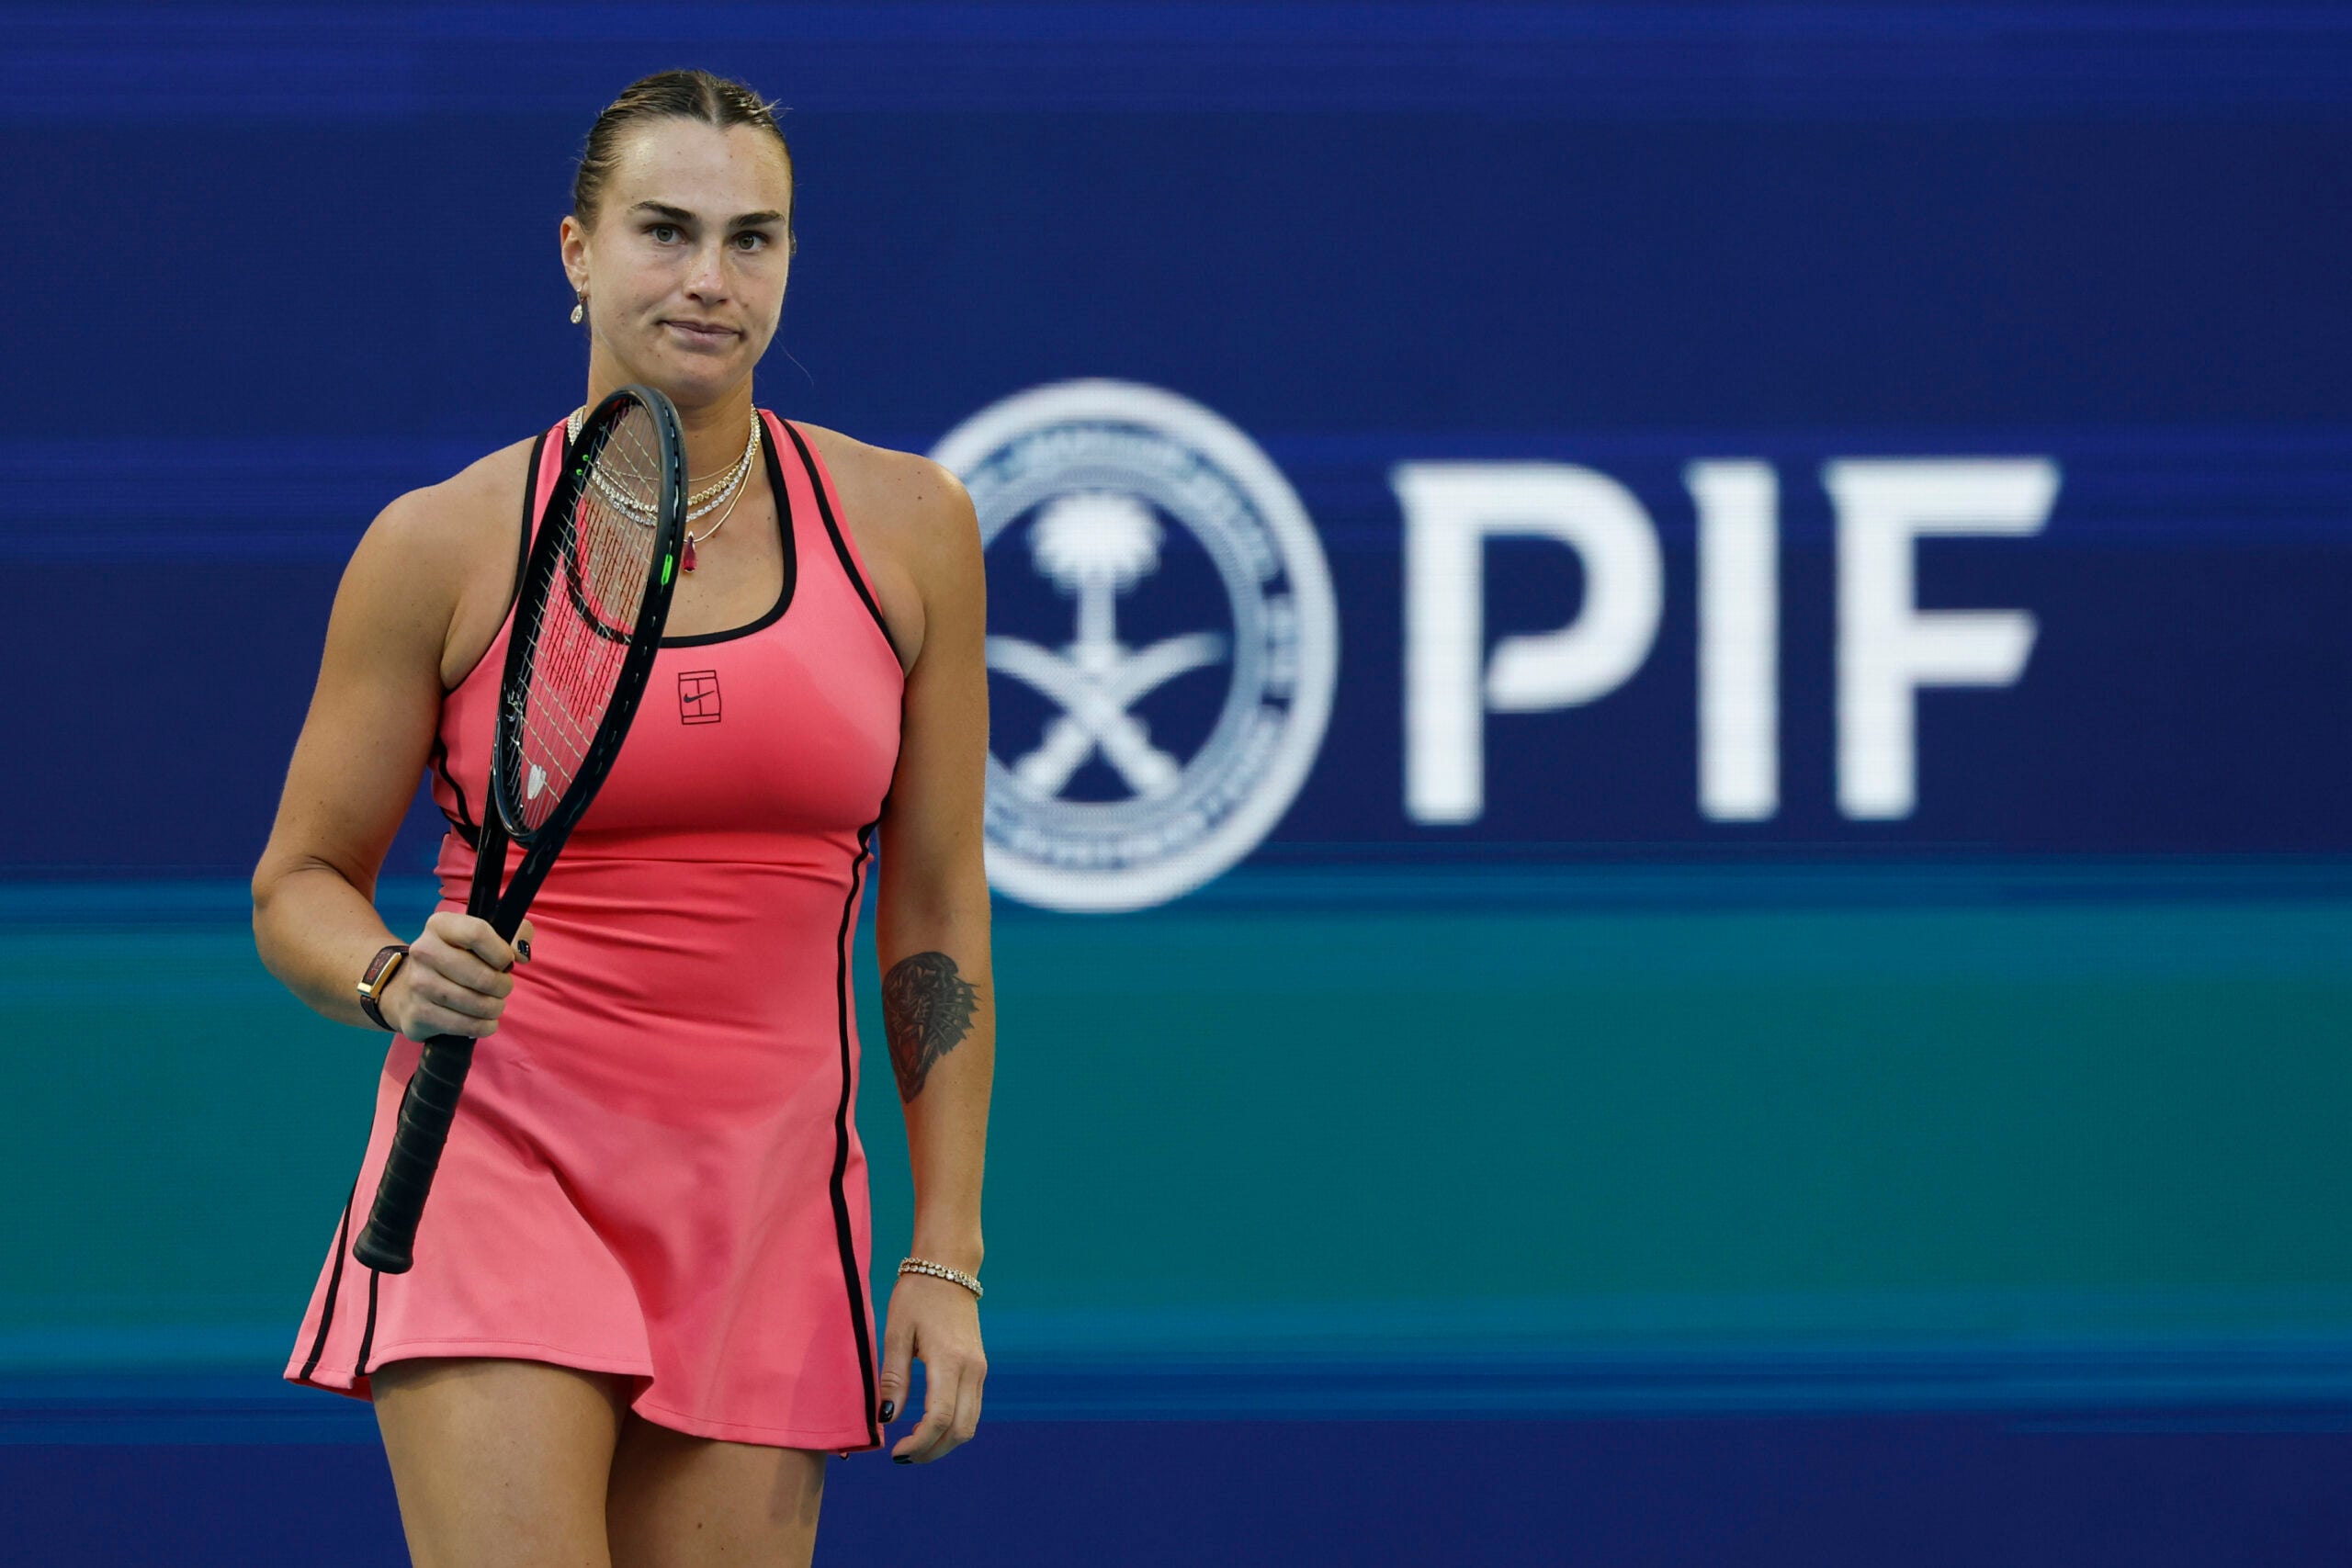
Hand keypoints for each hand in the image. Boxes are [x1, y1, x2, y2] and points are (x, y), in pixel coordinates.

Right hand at [382, 912, 534, 1039]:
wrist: (411, 988)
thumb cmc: (459, 958)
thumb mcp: (485, 935)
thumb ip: (515, 933)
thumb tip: (520, 954)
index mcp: (439, 925)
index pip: (478, 933)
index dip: (501, 952)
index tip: (506, 962)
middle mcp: (423, 951)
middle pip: (482, 976)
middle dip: (503, 986)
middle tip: (502, 987)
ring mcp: (417, 984)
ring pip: (475, 1003)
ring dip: (494, 1007)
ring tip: (494, 1004)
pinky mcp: (418, 1014)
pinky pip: (464, 1025)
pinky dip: (483, 1026)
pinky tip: (484, 1021)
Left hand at [877, 1272, 985, 1463]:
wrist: (948, 1269)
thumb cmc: (916, 1297)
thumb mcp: (896, 1334)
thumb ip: (894, 1378)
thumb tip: (888, 1418)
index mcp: (949, 1360)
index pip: (939, 1418)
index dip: (919, 1443)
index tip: (896, 1453)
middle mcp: (971, 1369)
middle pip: (961, 1430)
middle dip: (933, 1451)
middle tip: (904, 1457)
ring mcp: (980, 1369)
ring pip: (970, 1423)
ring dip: (945, 1442)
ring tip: (915, 1446)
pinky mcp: (980, 1368)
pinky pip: (972, 1409)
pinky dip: (953, 1426)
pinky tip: (929, 1426)